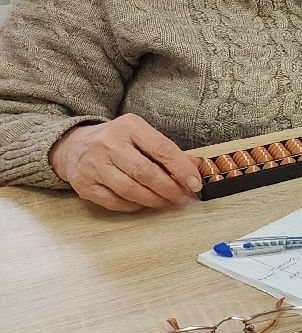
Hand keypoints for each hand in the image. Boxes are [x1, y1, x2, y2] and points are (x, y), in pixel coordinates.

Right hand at [49, 114, 200, 211]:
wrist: (73, 146)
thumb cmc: (116, 141)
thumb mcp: (141, 135)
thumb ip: (168, 151)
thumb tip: (197, 167)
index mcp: (129, 126)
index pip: (161, 149)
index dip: (181, 169)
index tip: (195, 183)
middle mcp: (109, 144)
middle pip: (146, 172)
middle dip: (170, 188)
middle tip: (184, 198)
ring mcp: (94, 165)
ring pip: (130, 189)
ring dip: (155, 200)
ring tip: (169, 202)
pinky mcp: (84, 185)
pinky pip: (115, 202)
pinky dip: (134, 206)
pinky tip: (146, 204)